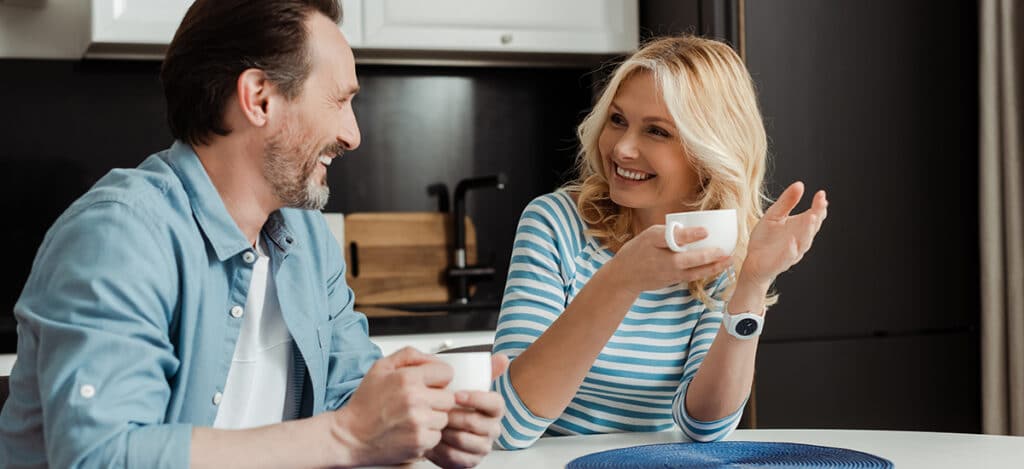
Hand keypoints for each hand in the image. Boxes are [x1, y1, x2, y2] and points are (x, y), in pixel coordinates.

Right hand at [331, 347, 454, 466]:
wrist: (351, 436)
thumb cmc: (365, 404)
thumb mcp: (381, 368)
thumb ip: (409, 356)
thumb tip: (432, 359)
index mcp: (408, 378)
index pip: (447, 372)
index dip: (438, 378)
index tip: (430, 384)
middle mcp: (415, 400)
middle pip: (449, 397)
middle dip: (436, 400)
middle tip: (419, 403)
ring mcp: (418, 422)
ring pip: (444, 418)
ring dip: (432, 419)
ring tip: (412, 418)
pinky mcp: (419, 442)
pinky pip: (437, 436)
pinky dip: (426, 435)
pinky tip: (410, 431)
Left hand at [425, 354, 509, 468]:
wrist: (445, 432)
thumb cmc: (458, 408)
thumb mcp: (470, 386)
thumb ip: (485, 371)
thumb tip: (502, 358)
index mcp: (494, 409)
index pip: (495, 403)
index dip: (476, 398)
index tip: (457, 395)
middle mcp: (492, 428)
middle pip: (475, 423)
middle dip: (453, 416)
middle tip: (437, 410)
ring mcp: (482, 446)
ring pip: (463, 440)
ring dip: (445, 431)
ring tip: (433, 424)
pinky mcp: (470, 461)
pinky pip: (455, 457)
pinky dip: (440, 448)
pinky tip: (433, 439)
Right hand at [611, 225, 732, 293]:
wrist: (625, 276)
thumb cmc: (638, 250)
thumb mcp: (649, 235)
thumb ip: (670, 232)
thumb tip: (695, 230)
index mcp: (654, 242)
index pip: (673, 238)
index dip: (690, 235)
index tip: (705, 231)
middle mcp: (662, 260)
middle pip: (688, 260)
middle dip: (708, 256)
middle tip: (725, 251)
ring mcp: (668, 273)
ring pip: (694, 272)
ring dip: (713, 267)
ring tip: (728, 260)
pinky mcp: (673, 281)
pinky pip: (692, 276)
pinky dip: (706, 272)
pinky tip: (718, 267)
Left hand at [744, 181, 828, 286]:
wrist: (753, 261)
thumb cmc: (766, 238)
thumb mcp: (774, 215)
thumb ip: (787, 201)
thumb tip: (800, 184)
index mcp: (800, 227)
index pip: (814, 215)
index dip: (819, 206)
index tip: (821, 194)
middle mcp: (800, 239)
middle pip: (812, 227)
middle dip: (817, 215)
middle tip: (821, 203)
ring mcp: (792, 252)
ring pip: (804, 242)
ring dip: (808, 230)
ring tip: (811, 217)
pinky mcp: (780, 262)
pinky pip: (788, 256)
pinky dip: (791, 250)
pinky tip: (792, 241)